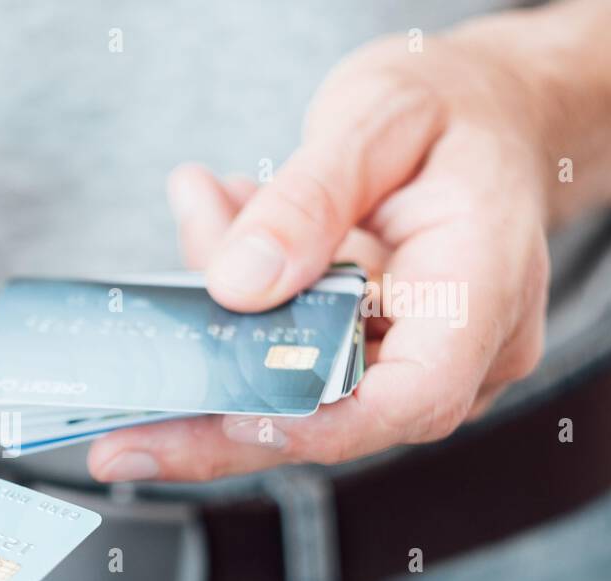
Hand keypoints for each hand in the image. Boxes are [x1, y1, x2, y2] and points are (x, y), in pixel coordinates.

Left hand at [88, 26, 552, 483]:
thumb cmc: (456, 106)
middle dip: (216, 423)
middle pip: (333, 419)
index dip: (315, 423)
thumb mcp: (380, 117)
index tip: (226, 417)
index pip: (413, 398)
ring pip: (292, 380)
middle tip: (118, 444)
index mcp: (484, 290)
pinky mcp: (367, 351)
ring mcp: (412, 357)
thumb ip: (309, 200)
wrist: (492, 110)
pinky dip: (241, 295)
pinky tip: (219, 214)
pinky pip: (286, 347)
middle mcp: (458, 347)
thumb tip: (237, 286)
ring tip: (203, 208)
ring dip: (221, 321)